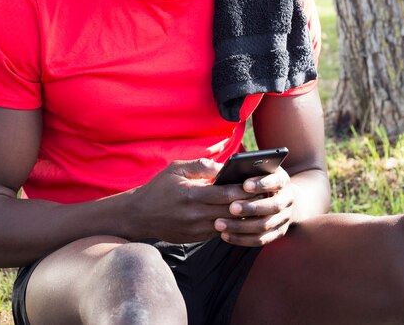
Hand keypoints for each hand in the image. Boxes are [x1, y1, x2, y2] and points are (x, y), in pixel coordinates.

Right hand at [131, 159, 253, 243]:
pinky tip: (238, 217)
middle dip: (249, 204)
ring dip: (242, 217)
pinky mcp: (195, 238)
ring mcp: (195, 229)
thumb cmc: (159, 187)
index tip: (257, 184)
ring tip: (256, 207)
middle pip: (231, 211)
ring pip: (227, 225)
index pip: (226, 194)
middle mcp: (195, 214)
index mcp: (192, 194)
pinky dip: (229, 225)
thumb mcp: (177, 169)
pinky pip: (218, 232)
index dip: (244, 190)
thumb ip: (201, 165)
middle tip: (264, 196)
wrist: (139, 215)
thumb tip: (224, 167)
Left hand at [213, 167, 296, 246]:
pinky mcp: (277, 233)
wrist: (280, 196)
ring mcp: (284, 218)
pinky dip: (241, 238)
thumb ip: (248, 169)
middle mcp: (287, 199)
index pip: (277, 181)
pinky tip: (225, 235)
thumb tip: (228, 171)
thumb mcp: (258, 170)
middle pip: (272, 206)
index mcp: (283, 180)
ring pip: (264, 225)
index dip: (262, 184)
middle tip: (231, 207)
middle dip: (251, 208)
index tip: (245, 185)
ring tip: (220, 223)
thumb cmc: (260, 179)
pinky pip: (260, 240)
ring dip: (241, 226)